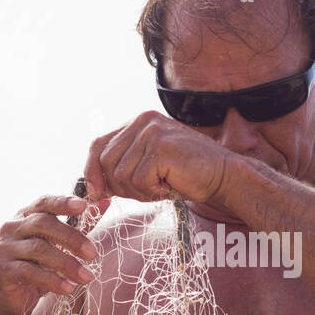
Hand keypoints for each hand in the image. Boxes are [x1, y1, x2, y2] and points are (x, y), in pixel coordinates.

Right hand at [0, 193, 109, 314]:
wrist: (10, 299)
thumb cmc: (38, 266)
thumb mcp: (58, 244)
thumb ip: (80, 223)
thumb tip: (105, 202)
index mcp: (26, 216)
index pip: (44, 202)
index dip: (63, 202)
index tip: (83, 206)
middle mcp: (12, 228)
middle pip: (43, 223)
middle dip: (71, 237)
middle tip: (92, 254)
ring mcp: (5, 248)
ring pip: (39, 249)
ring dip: (67, 263)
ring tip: (87, 277)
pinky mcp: (2, 270)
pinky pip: (30, 272)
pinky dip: (52, 280)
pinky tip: (69, 288)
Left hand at [83, 110, 232, 206]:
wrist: (223, 176)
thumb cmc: (186, 174)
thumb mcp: (148, 167)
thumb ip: (122, 169)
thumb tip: (92, 188)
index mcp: (138, 122)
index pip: (98, 144)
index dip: (91, 171)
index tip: (96, 193)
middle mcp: (143, 121)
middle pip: (106, 162)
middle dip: (120, 186)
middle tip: (147, 190)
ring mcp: (152, 132)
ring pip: (121, 174)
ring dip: (139, 191)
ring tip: (162, 185)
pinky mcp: (161, 148)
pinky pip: (139, 181)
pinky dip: (152, 192)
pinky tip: (169, 185)